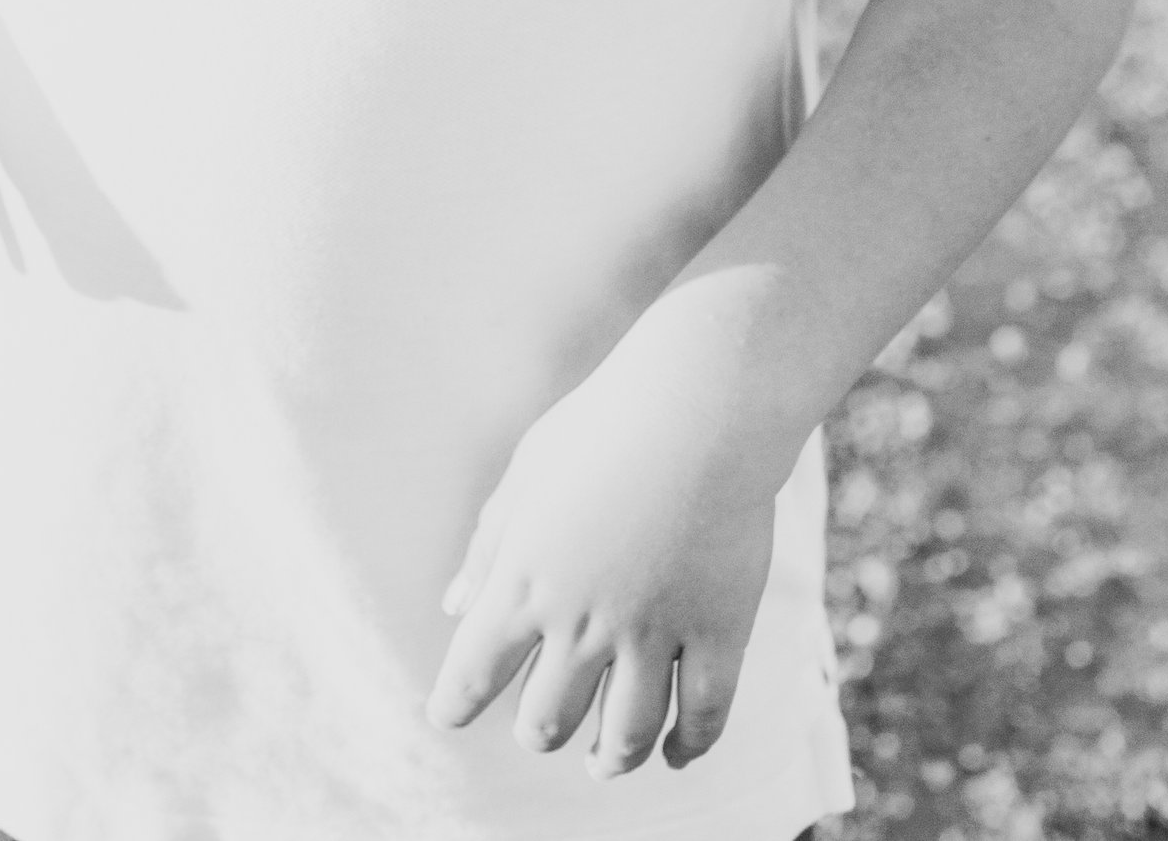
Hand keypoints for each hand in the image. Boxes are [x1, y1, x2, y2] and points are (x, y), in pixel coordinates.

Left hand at [427, 325, 780, 776]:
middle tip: (541, 730)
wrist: (700, 404)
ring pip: (623, 736)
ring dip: (607, 759)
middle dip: (539, 732)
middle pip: (547, 721)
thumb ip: (490, 546)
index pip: (475, 671)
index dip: (456, 704)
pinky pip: (703, 717)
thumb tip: (455, 609)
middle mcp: (583, 619)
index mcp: (526, 579)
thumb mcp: (528, 474)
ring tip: (601, 763)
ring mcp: (653, 632)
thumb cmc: (605, 427)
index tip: (448, 717)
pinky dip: (686, 747)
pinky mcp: (719, 633)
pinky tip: (673, 752)